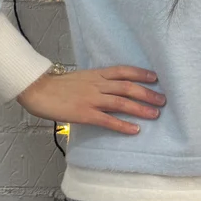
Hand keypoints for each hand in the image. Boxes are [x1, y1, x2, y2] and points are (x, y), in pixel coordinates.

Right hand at [16, 65, 165, 133]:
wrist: (37, 89)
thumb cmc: (55, 85)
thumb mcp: (79, 78)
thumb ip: (94, 81)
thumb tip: (108, 87)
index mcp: (95, 74)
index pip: (123, 71)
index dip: (141, 73)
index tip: (155, 77)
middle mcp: (97, 85)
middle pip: (128, 87)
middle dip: (147, 93)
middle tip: (163, 100)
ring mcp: (91, 99)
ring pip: (122, 102)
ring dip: (141, 108)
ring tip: (155, 114)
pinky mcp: (85, 113)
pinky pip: (108, 120)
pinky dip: (123, 125)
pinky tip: (135, 130)